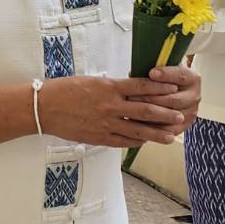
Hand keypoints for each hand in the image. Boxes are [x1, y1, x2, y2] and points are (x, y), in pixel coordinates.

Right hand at [37, 75, 194, 148]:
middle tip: (180, 116)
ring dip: (156, 134)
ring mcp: (105, 124)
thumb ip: (111, 87)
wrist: (44, 107)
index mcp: (108, 87)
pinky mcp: (99, 137)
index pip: (141, 86)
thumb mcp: (91, 81)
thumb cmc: (65, 90)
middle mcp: (110, 106)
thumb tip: (129, 90)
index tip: (174, 88)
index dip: (160, 88)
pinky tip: (144, 143)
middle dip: (165, 114)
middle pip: (145, 110)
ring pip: (137, 130)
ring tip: (171, 136)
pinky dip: (136, 142)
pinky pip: (122, 142)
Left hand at [132, 65, 199, 129]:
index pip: (180, 76)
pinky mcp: (183, 126)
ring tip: (132, 110)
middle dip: (151, 98)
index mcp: (191, 78)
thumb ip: (152, 71)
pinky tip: (139, 123)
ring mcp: (190, 113)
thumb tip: (135, 74)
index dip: (166, 75)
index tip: (151, 73)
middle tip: (132, 95)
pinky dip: (154, 127)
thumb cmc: (162, 81)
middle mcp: (194, 96)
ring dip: (151, 114)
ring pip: (171, 116)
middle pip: (174, 99)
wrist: (171, 94)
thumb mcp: (161, 71)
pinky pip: (168, 130)